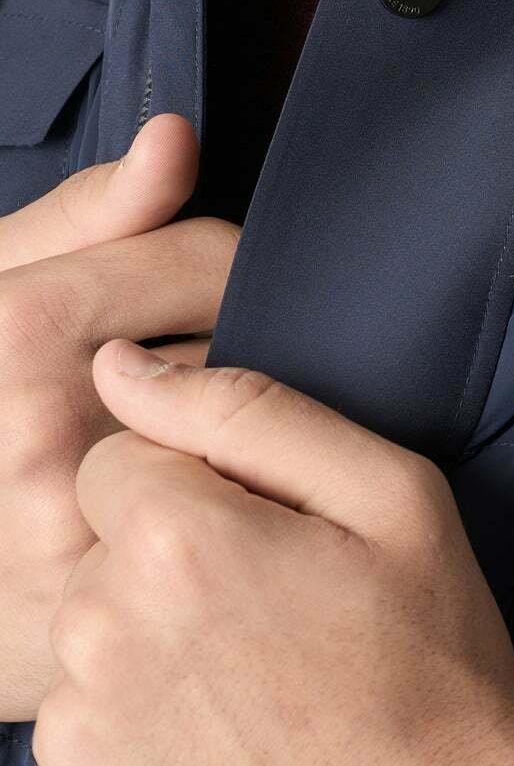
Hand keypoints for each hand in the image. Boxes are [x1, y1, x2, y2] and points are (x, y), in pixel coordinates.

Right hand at [0, 111, 234, 718]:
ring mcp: (76, 542)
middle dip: (223, 356)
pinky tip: (172, 524)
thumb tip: (176, 139)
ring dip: (231, 441)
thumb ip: (90, 214)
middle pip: (233, 357)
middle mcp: (48, 442)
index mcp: (18, 332)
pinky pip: (222, 547)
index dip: (207, 268)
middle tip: (170, 380)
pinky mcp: (99, 626)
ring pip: (240, 451)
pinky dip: (221, 525)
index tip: (183, 294)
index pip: (210, 261)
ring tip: (170, 446)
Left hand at [20, 339, 513, 765]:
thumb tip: (119, 367)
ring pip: (86, 660)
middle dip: (169, 580)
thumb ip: (247, 410)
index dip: (199, 497)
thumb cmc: (433, 669)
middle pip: (100, 561)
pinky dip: (132, 765)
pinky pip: (74, 760)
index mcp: (175, 539)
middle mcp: (101, 637)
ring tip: (252, 713)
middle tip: (274, 636)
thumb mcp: (394, 499)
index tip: (267, 552)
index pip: (119, 463)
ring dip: (147, 672)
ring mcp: (75, 746)